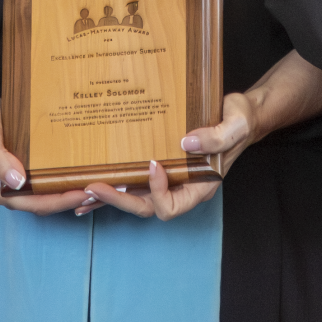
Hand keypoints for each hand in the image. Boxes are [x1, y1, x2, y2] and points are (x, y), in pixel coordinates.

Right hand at [0, 76, 96, 215]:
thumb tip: (17, 182)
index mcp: (1, 191)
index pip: (39, 204)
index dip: (64, 201)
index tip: (87, 193)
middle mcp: (11, 190)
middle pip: (48, 202)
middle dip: (74, 198)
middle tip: (102, 189)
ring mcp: (18, 179)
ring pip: (49, 191)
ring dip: (71, 189)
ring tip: (97, 180)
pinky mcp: (24, 166)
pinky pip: (47, 177)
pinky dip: (64, 176)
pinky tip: (81, 167)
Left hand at [84, 47, 321, 222]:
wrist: (238, 113)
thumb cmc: (240, 120)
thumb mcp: (236, 124)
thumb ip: (216, 136)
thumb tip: (184, 142)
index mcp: (200, 186)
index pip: (172, 205)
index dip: (158, 192)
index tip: (152, 164)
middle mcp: (181, 188)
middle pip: (146, 207)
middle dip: (118, 200)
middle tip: (92, 187)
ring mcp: (168, 180)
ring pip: (135, 199)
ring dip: (108, 198)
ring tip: (80, 195)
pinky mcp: (158, 167)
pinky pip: (134, 182)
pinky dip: (113, 186)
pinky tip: (89, 186)